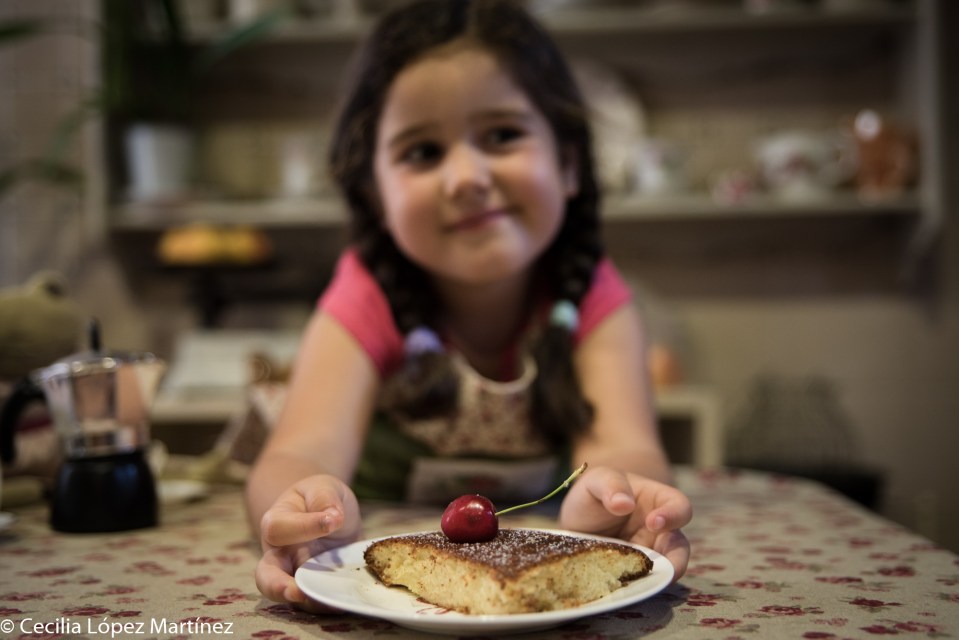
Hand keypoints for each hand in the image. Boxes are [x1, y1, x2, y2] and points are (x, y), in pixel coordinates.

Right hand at [254, 474, 361, 610]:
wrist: (331, 512)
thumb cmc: (320, 497)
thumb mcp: (323, 487)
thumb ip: (324, 497)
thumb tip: (333, 518)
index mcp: (276, 523)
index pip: (280, 529)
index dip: (305, 526)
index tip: (334, 520)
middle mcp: (280, 554)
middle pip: (266, 576)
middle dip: (278, 588)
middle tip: (298, 593)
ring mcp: (297, 574)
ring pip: (291, 596)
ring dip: (310, 601)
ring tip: (332, 601)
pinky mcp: (317, 586)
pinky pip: (318, 600)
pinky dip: (330, 604)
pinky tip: (346, 601)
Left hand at [558, 465, 691, 580]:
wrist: (577, 520)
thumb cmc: (595, 493)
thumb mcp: (597, 480)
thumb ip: (610, 485)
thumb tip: (624, 504)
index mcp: (658, 501)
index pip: (679, 506)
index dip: (673, 515)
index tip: (654, 523)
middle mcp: (660, 531)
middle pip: (679, 547)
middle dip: (675, 560)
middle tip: (657, 566)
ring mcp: (649, 554)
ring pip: (664, 571)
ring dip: (656, 579)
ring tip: (640, 583)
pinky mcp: (634, 573)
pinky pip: (642, 582)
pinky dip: (636, 587)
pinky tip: (621, 588)